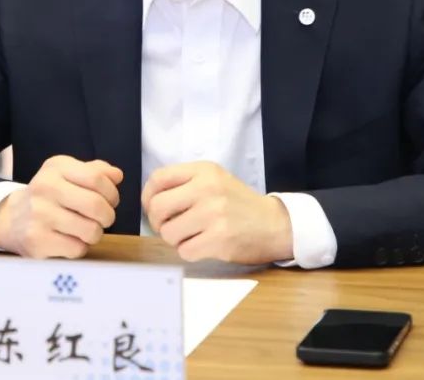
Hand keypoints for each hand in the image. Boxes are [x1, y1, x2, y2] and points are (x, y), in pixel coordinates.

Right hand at [0, 155, 122, 258]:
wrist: (11, 218)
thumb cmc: (50, 195)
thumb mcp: (68, 173)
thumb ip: (96, 171)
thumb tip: (117, 176)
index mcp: (56, 168)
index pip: (97, 178)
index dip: (112, 192)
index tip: (111, 200)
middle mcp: (45, 188)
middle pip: (96, 205)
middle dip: (108, 215)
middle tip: (104, 218)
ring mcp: (39, 216)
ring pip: (90, 230)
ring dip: (96, 233)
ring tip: (86, 229)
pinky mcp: (37, 242)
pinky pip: (77, 249)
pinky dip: (80, 247)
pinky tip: (70, 240)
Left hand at [141, 162, 292, 263]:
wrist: (275, 224)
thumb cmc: (238, 204)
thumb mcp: (215, 180)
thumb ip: (185, 183)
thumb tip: (150, 200)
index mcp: (204, 171)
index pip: (158, 178)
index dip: (148, 196)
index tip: (153, 208)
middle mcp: (207, 189)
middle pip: (157, 207)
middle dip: (158, 222)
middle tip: (170, 226)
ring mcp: (214, 214)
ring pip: (168, 233)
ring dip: (175, 240)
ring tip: (192, 236)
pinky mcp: (219, 239)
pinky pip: (184, 251)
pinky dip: (190, 252)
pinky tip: (204, 245)